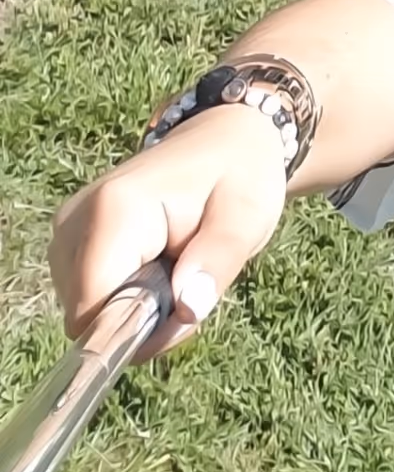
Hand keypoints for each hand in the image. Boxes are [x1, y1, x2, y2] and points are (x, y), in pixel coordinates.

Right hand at [49, 104, 286, 358]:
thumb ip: (218, 260)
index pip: (94, 310)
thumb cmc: (239, 176)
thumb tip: (187, 309)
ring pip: (87, 313)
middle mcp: (74, 220)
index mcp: (115, 209)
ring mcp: (66, 232)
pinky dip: (125, 298)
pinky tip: (158, 267)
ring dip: (136, 310)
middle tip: (192, 284)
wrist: (224, 140)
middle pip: (87, 316)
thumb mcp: (248, 215)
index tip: (187, 309)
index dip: (140, 331)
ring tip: (178, 269)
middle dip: (141, 322)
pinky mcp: (68, 242)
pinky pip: (88, 298)